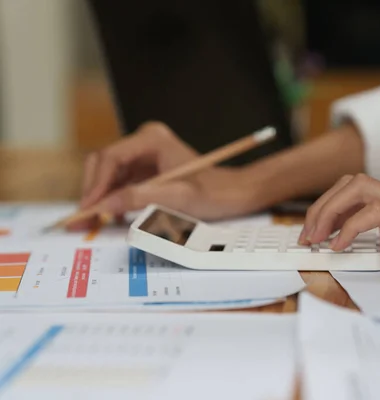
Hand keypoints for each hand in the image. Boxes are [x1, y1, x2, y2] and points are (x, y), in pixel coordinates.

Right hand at [73, 122, 260, 228]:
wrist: (233, 193)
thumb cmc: (213, 193)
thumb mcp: (178, 198)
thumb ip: (141, 198)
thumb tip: (105, 205)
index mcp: (152, 139)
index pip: (111, 158)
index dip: (96, 185)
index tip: (88, 208)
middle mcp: (145, 142)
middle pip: (104, 164)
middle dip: (93, 191)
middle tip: (82, 219)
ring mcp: (144, 155)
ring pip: (109, 174)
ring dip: (100, 197)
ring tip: (92, 221)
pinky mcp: (146, 169)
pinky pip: (120, 182)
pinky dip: (112, 198)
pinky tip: (111, 216)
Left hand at [299, 174, 379, 268]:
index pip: (358, 188)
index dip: (331, 205)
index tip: (317, 231)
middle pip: (349, 183)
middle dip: (320, 207)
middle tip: (306, 235)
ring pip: (355, 188)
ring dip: (327, 212)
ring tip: (315, 239)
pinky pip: (372, 213)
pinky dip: (349, 228)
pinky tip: (340, 247)